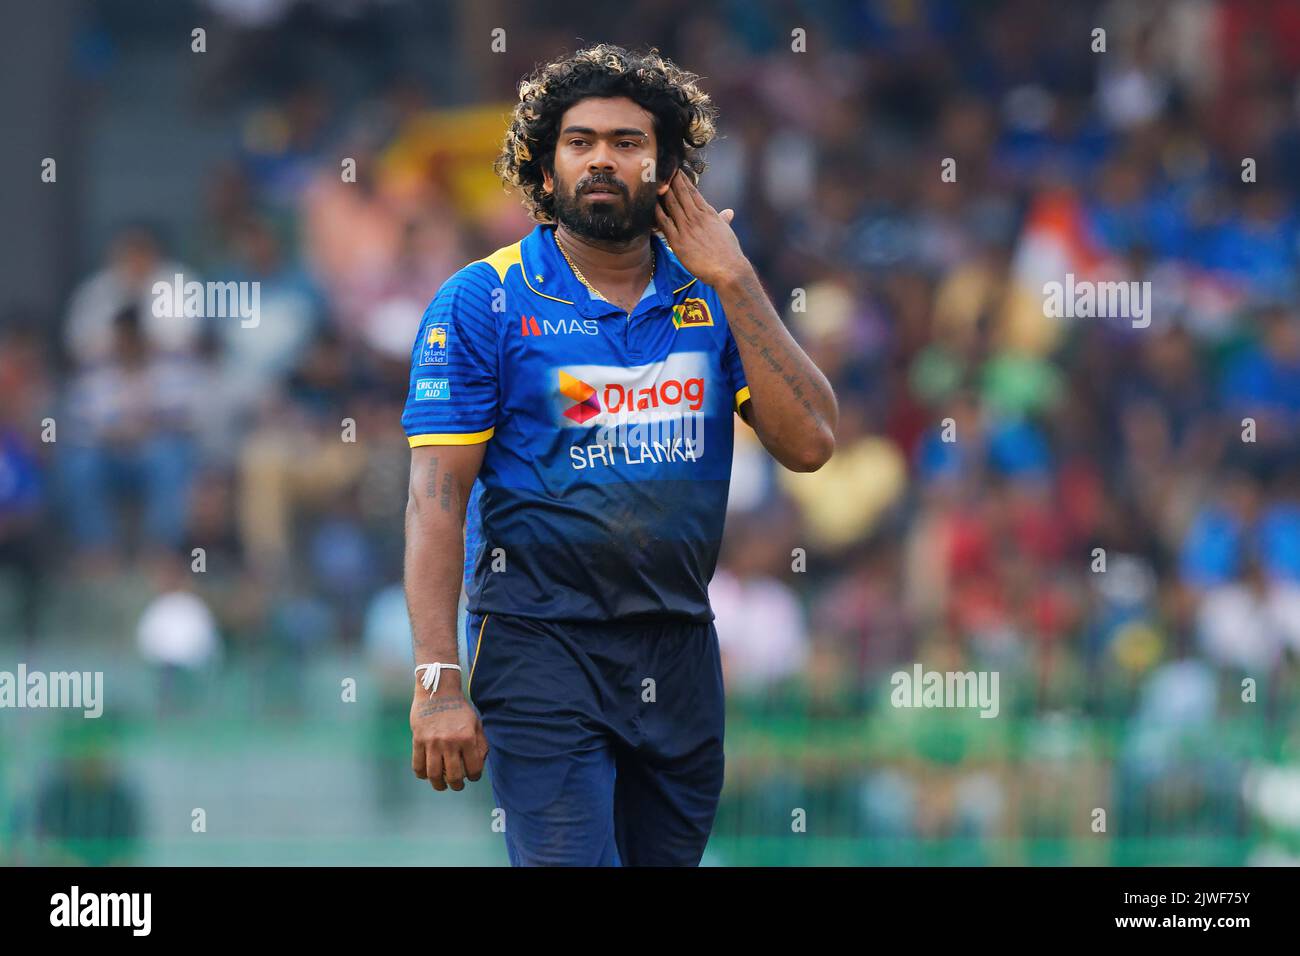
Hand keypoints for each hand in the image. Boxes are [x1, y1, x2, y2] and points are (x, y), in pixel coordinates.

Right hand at [410, 689, 488, 791]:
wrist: (438, 691)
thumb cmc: (459, 708)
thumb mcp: (476, 723)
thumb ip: (480, 744)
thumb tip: (479, 764)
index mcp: (467, 738)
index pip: (473, 768)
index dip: (474, 776)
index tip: (472, 776)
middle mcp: (450, 742)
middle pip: (453, 776)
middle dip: (457, 785)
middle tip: (457, 785)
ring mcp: (432, 742)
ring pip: (434, 774)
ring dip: (439, 785)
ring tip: (442, 785)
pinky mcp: (418, 740)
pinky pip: (418, 765)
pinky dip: (422, 774)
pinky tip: (427, 774)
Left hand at [655, 168, 748, 287]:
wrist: (728, 269)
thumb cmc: (729, 252)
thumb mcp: (727, 231)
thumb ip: (724, 220)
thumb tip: (729, 212)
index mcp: (708, 213)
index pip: (693, 191)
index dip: (683, 179)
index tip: (675, 170)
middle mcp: (697, 217)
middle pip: (680, 193)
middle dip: (670, 180)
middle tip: (660, 168)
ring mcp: (687, 228)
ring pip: (671, 204)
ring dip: (662, 192)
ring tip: (653, 181)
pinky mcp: (679, 242)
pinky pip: (664, 223)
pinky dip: (657, 213)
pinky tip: (650, 205)